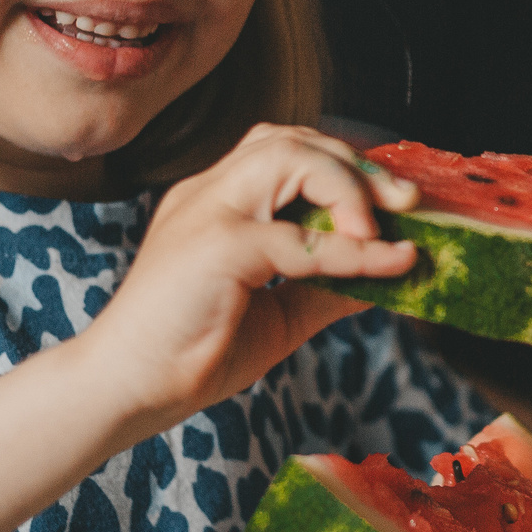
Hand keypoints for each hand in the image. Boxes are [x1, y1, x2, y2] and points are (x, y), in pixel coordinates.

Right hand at [75, 124, 423, 428]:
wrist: (124, 392)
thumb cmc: (191, 354)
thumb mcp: (279, 314)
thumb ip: (327, 286)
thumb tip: (391, 271)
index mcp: (217, 202)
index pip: (283, 149)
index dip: (344, 164)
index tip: (393, 198)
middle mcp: (209, 193)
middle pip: (289, 140)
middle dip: (356, 164)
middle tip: (407, 202)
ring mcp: (207, 213)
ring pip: (287, 158)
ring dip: (348, 186)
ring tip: (386, 227)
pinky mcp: (215, 248)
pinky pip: (297, 238)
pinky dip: (352, 250)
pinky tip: (389, 264)